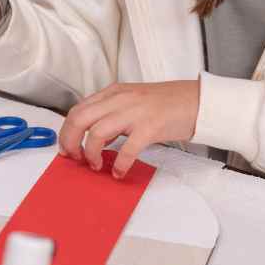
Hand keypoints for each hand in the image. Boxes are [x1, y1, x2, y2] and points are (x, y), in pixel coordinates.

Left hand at [58, 80, 200, 178]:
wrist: (198, 101)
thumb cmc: (168, 103)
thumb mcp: (133, 101)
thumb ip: (113, 114)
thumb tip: (96, 137)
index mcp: (114, 93)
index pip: (78, 109)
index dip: (67, 131)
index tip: (67, 147)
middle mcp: (121, 99)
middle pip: (80, 119)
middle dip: (70, 141)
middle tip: (74, 158)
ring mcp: (135, 112)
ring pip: (97, 133)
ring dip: (91, 153)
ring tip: (96, 165)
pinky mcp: (150, 127)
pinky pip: (127, 149)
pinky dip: (119, 164)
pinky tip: (119, 172)